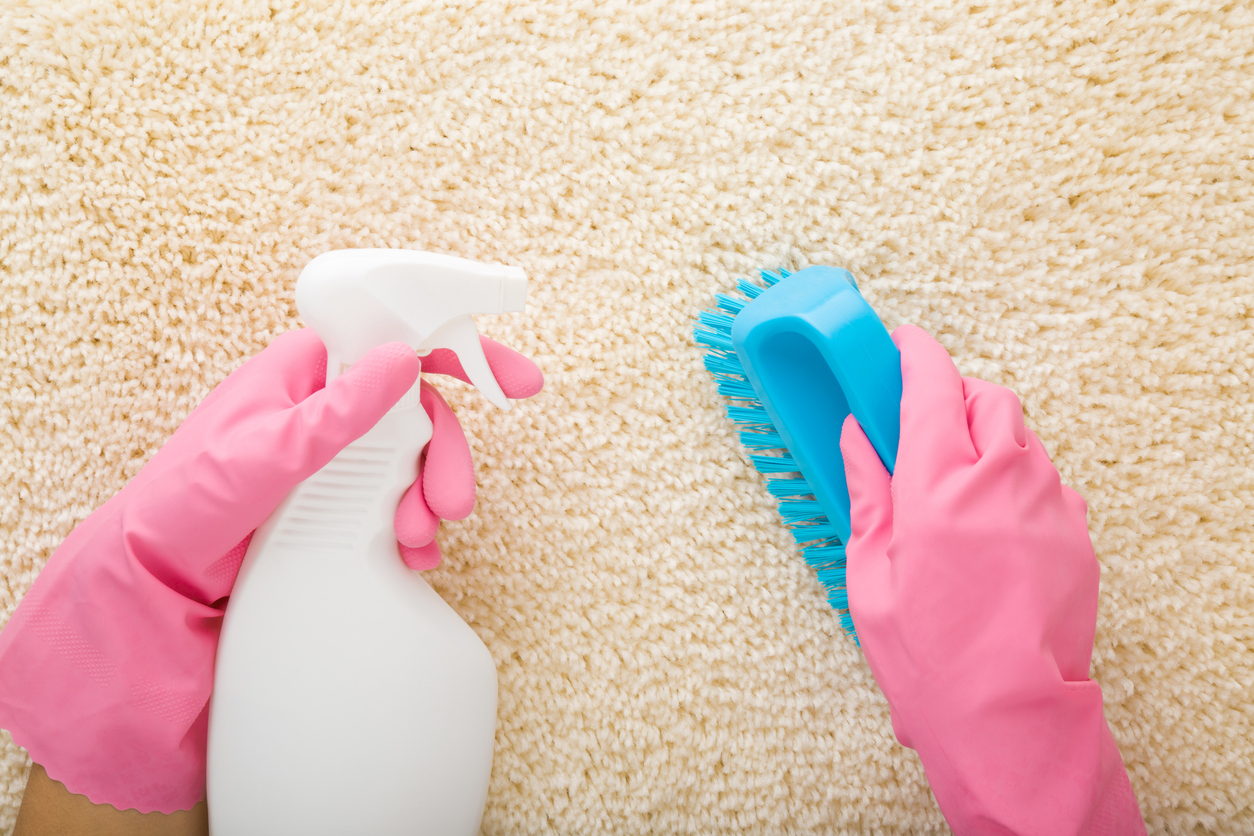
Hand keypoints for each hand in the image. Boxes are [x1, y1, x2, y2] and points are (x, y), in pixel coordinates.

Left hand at [0, 328, 539, 813]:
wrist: (149, 592)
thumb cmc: (184, 509)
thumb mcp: (265, 456)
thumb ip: (336, 412)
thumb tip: (402, 361)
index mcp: (301, 375)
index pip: (393, 341)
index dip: (460, 352)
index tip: (517, 382)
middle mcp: (320, 412)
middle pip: (416, 412)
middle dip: (444, 455)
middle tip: (454, 503)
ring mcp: (328, 462)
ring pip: (410, 462)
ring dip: (427, 498)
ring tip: (417, 541)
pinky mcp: (332, 509)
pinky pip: (394, 506)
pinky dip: (414, 530)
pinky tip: (412, 558)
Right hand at [840, 324, 1143, 835]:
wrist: (1008, 716)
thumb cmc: (929, 656)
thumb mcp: (871, 573)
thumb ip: (868, 491)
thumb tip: (856, 437)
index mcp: (940, 487)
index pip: (932, 387)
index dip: (915, 354)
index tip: (901, 342)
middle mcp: (1003, 482)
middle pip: (987, 399)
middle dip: (953, 394)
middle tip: (919, 420)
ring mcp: (1049, 506)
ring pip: (1022, 435)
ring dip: (986, 435)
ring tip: (952, 480)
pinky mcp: (1077, 535)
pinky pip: (1047, 479)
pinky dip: (1017, 477)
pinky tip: (989, 518)